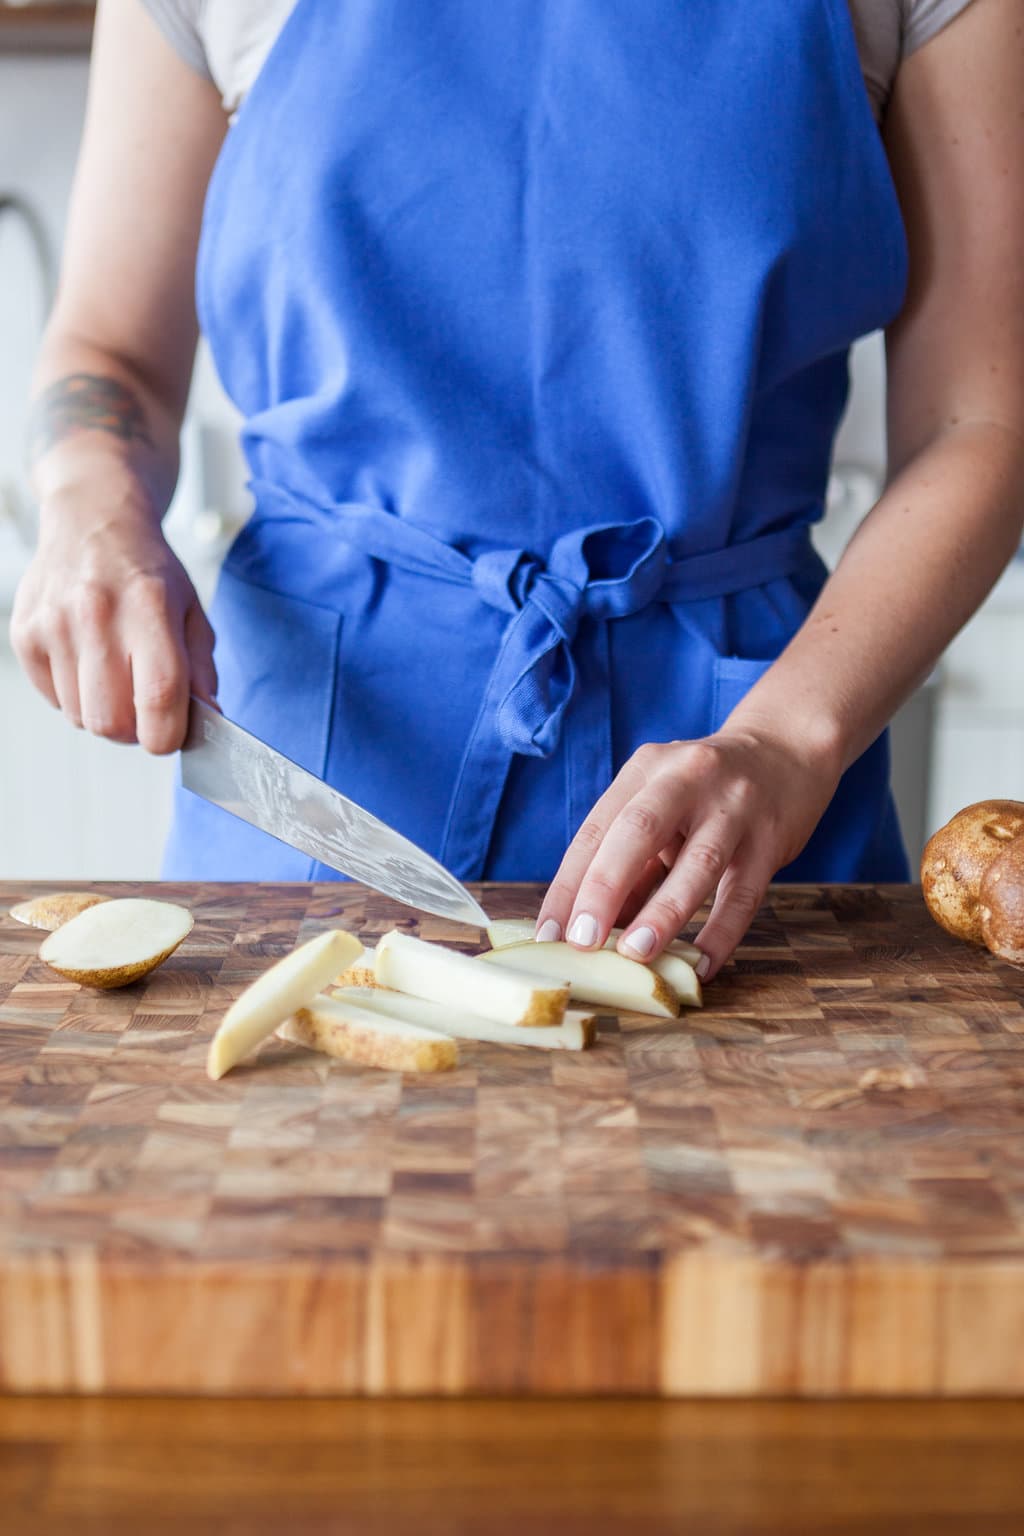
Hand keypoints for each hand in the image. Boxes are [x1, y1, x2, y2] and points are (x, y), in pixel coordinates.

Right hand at [10, 485, 216, 752]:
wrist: (92, 520)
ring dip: (105, 713)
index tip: (173, 736)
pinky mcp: (25, 634)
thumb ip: (202, 670)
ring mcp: (54, 624)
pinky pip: (54, 700)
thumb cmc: (148, 571)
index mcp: (148, 606)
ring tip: (117, 678)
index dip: (168, 735)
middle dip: (135, 732)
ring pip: (81, 717)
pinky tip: (89, 665)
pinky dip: (76, 697)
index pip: (158, 696)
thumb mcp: (192, 610)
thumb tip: (207, 720)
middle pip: (112, 722)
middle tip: (146, 712)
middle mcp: (96, 613)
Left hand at [536, 726, 841, 980]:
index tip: (547, 934)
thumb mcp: (662, 807)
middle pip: (639, 832)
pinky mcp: (772, 836)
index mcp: (645, 770)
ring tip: (637, 955)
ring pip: (699, 862)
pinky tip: (702, 965)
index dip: (569, 884)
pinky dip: (723, 932)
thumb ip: (631, 862)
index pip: (596, 829)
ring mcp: (735, 804)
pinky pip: (746, 891)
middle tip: (582, 941)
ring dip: (664, 912)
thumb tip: (591, 931)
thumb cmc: (705, 793)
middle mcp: (687, 777)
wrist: (786, 752)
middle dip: (605, 888)